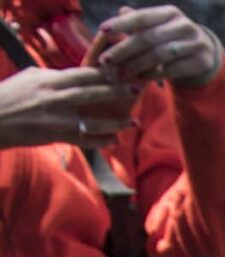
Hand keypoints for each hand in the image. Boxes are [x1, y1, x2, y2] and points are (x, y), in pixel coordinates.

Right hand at [0, 67, 132, 148]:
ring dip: (115, 123)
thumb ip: (53, 78)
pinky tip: (114, 139)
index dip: (104, 74)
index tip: (122, 71)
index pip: (81, 75)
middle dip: (116, 91)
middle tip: (137, 88)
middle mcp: (53, 99)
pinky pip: (84, 140)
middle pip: (91, 94)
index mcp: (48, 81)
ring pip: (92, 122)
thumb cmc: (10, 95)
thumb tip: (73, 75)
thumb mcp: (30, 79)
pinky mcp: (54, 136)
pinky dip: (100, 140)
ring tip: (132, 121)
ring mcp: (55, 119)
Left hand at [93, 7, 224, 88]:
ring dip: (136, 65)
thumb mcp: (156, 25)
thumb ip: (138, 20)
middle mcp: (184, 25)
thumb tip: (121, 11)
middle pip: (148, 38)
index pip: (142, 17)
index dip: (121, 23)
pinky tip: (139, 79)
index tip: (102, 30)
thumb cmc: (170, 36)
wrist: (204, 51)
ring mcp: (195, 44)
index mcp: (170, 12)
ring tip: (120, 74)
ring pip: (159, 55)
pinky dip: (153, 75)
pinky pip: (172, 70)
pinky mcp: (200, 62)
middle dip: (124, 49)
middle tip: (105, 60)